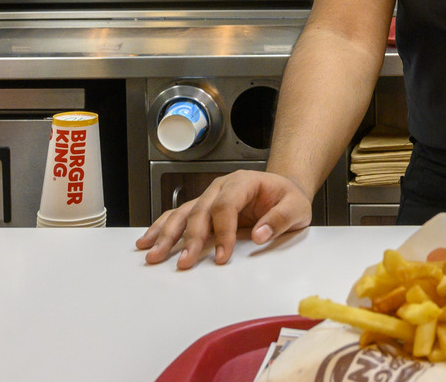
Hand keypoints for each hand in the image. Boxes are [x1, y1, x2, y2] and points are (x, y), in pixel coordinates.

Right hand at [135, 170, 311, 268]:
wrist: (283, 191)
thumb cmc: (289, 199)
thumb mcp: (297, 208)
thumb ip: (280, 220)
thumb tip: (260, 235)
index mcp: (244, 182)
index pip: (227, 206)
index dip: (223, 232)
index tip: (222, 257)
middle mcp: (222, 187)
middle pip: (200, 211)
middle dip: (190, 238)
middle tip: (183, 262)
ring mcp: (210, 197)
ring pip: (184, 213)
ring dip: (167, 234)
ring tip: (153, 253)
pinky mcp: (204, 209)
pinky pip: (180, 216)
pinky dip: (162, 228)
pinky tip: (148, 241)